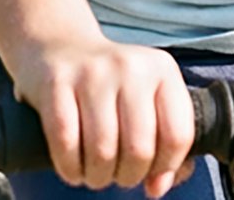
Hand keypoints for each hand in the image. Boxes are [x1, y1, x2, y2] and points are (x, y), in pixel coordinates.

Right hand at [15, 36, 195, 195]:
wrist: (61, 47)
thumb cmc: (112, 87)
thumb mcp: (148, 102)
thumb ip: (164, 144)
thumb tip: (157, 187)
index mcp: (162, 69)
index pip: (177, 135)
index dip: (164, 167)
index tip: (150, 171)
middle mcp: (131, 66)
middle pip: (139, 149)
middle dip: (127, 176)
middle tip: (117, 173)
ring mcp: (93, 72)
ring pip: (102, 152)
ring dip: (97, 176)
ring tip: (95, 170)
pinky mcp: (56, 82)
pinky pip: (66, 144)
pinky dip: (70, 168)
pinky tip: (73, 165)